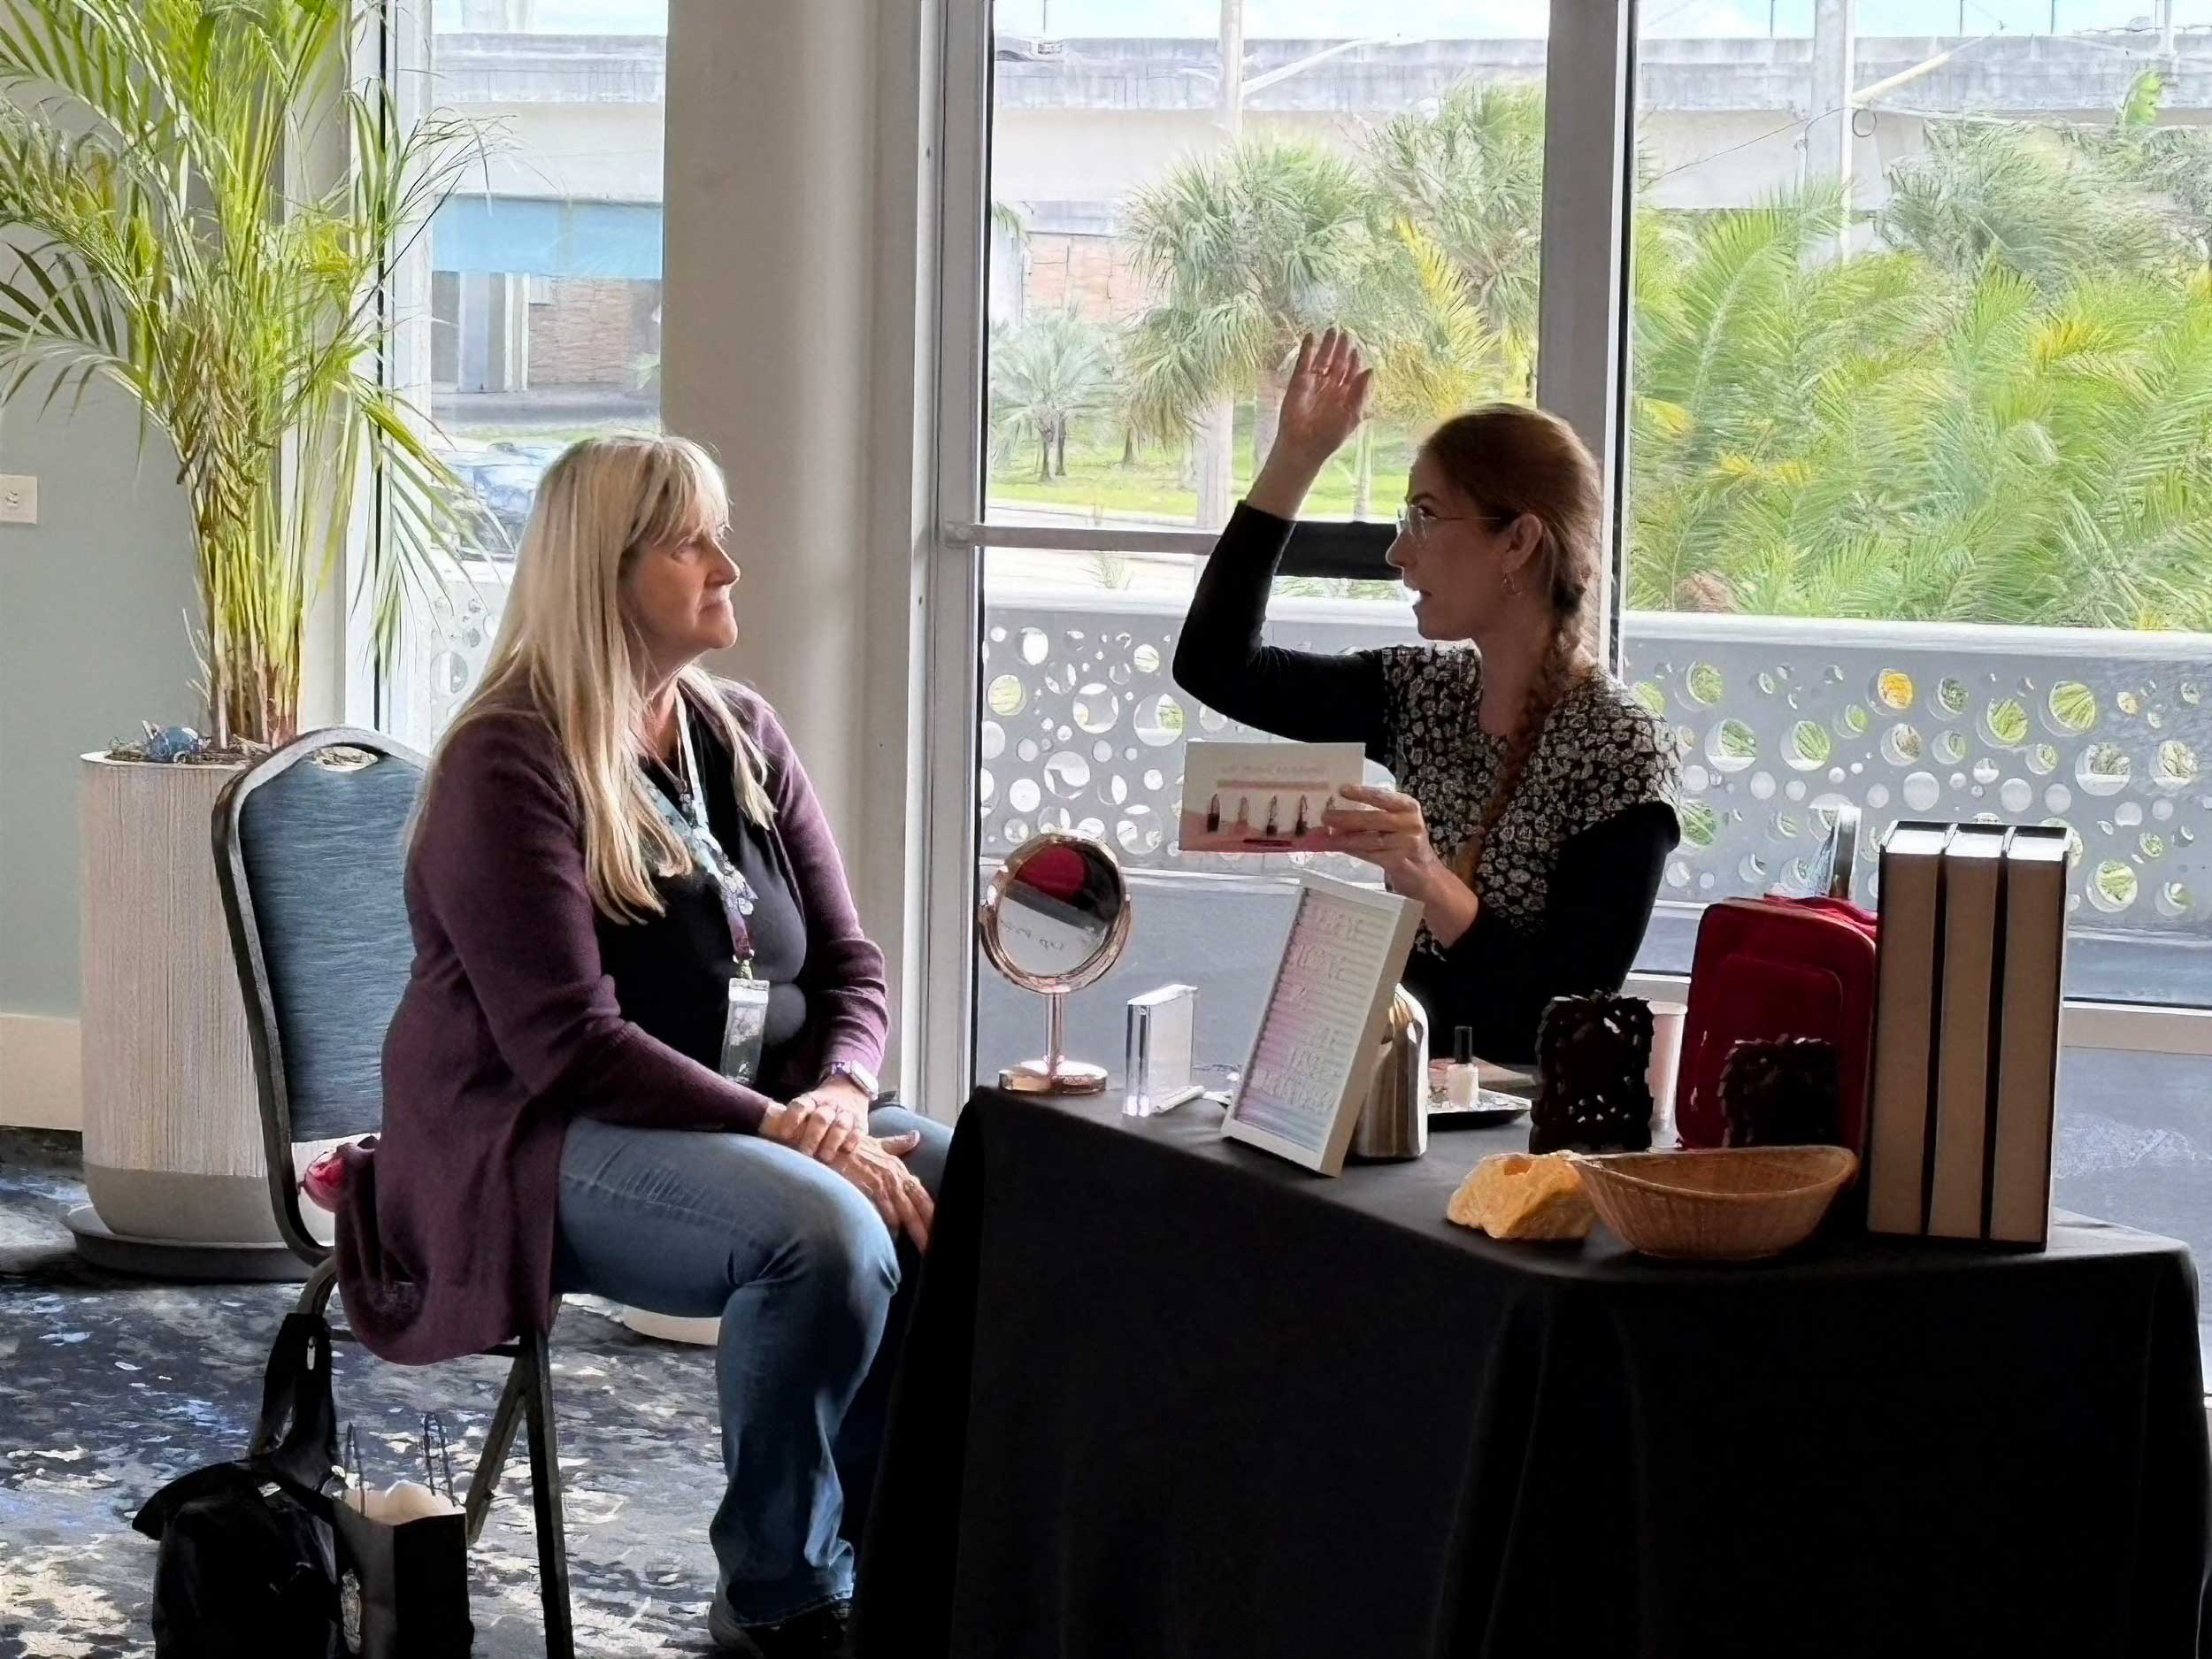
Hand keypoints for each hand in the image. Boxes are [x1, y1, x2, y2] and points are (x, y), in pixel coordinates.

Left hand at [761, 1079, 871, 1165]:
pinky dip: (852, 1140)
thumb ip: (794, 1122)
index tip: (784, 1134)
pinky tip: (846, 1151)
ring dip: (832, 1141)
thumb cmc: (820, 1108)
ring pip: (840, 1125)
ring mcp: (846, 1113)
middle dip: (812, 1137)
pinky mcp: (861, 1122)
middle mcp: (829, 1105)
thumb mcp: (807, 1107)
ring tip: (825, 1158)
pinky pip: (858, 1131)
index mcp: (811, 1100)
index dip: (792, 1118)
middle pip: (820, 1118)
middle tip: (804, 1153)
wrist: (850, 1089)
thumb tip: (771, 1146)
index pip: (800, 1105)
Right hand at [827, 1132, 933, 1251]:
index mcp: (899, 1168)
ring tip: (923, 1249)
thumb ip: (897, 1143)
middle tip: (936, 1246)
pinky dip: (891, 1227)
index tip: (939, 1228)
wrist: (829, 1142)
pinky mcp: (870, 1189)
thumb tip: (915, 1136)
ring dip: (914, 1232)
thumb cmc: (850, 1145)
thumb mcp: (877, 1143)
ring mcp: (884, 1183)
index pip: (921, 1194)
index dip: (931, 1212)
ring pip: (905, 1214)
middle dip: (928, 1228)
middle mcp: (895, 1176)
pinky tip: (896, 1240)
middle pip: (918, 1206)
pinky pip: (885, 1212)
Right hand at [1248, 327, 1375, 518]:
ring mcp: (1314, 383)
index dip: (1354, 360)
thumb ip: (1361, 392)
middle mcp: (1330, 387)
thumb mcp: (1352, 415)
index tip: (1356, 348)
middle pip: (1338, 363)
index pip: (1351, 373)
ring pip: (1322, 359)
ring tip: (1332, 329)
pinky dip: (1307, 349)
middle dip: (1342, 348)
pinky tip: (1311, 336)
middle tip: (1346, 332)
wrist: (1303, 445)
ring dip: (1327, 345)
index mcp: (1345, 396)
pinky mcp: (1299, 382)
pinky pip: (1304, 362)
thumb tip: (1371, 370)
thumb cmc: (1329, 435)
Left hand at [1324, 784, 1443, 892]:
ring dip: (1344, 837)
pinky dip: (1351, 850)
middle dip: (1347, 818)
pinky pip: (1370, 854)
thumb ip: (1373, 815)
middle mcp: (1410, 823)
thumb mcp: (1397, 824)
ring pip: (1369, 839)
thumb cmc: (1405, 844)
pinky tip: (1337, 847)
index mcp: (1408, 807)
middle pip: (1374, 818)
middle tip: (1325, 816)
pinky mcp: (1399, 862)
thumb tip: (1336, 812)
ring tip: (1325, 835)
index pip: (1383, 796)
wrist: (1426, 875)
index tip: (1341, 789)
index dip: (1362, 793)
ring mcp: (1407, 843)